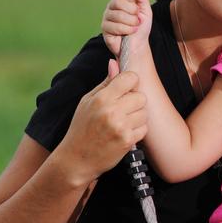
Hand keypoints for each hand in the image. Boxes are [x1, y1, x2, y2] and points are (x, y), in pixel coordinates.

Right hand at [55, 65, 147, 185]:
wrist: (77, 159)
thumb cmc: (81, 128)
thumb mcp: (87, 102)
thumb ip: (105, 83)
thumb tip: (115, 63)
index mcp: (102, 98)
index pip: (131, 78)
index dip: (131, 82)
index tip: (126, 88)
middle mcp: (112, 111)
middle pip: (141, 96)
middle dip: (135, 102)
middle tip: (124, 109)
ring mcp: (121, 127)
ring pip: (144, 113)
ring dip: (137, 117)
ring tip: (123, 122)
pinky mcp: (127, 141)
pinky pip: (144, 129)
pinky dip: (137, 131)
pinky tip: (125, 133)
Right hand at [101, 0, 152, 60]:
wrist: (139, 44)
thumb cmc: (141, 28)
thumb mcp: (146, 11)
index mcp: (120, 0)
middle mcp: (112, 7)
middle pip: (117, 1)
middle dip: (131, 10)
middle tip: (137, 18)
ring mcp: (107, 17)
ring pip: (118, 15)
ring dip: (131, 22)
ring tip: (135, 26)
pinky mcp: (105, 28)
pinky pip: (115, 26)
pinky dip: (127, 30)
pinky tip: (130, 32)